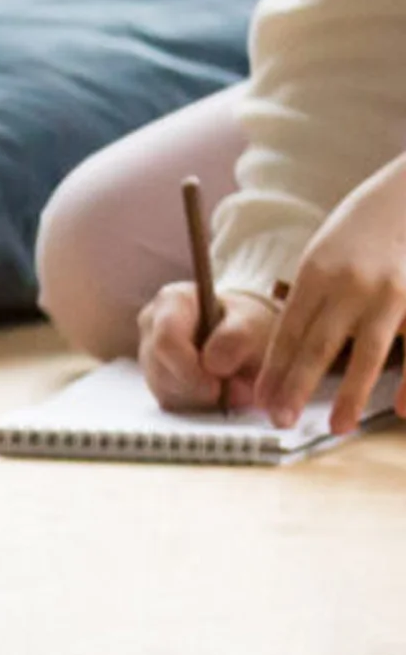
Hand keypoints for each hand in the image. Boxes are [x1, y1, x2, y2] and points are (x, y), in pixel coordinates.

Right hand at [137, 282, 276, 412]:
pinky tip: (214, 391)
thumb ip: (236, 338)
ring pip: (163, 388)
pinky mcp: (154, 379)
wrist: (247, 338)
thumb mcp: (252, 323)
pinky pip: (168, 401)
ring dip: (199, 396)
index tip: (217, 386)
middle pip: (160, 369)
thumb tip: (213, 364)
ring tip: (229, 388)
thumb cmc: (247, 323)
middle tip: (231, 392)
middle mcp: (151, 326)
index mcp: (171, 301)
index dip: (189, 368)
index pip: (165, 340)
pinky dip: (195, 403)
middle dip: (196, 387)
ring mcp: (148, 354)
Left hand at [258, 154, 405, 432]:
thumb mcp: (325, 254)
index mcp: (316, 273)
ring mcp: (390, 292)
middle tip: (280, 421)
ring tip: (336, 426)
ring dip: (349, 394)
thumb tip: (289, 351)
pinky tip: (400, 409)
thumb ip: (311, 298)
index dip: (273, 369)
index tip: (262, 400)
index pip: (287, 331)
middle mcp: (350, 284)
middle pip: (316, 346)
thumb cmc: (364, 227)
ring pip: (366, 352)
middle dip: (295, 387)